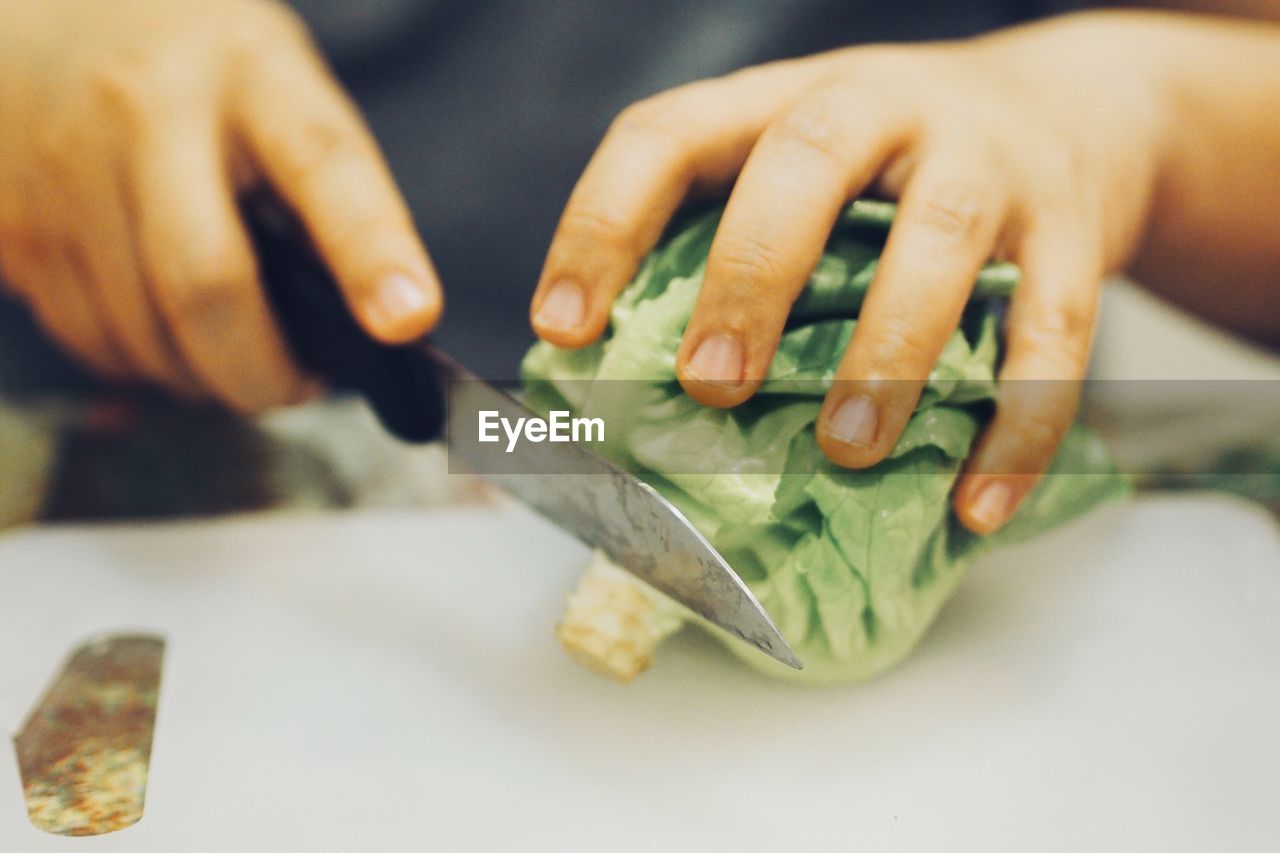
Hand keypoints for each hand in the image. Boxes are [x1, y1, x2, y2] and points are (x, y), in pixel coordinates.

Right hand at [0, 0, 440, 410]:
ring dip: (201, 376)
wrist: (47, 15)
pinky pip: (87, 338)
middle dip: (262, 371)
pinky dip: (139, 361)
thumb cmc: (202, 74)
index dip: (370, 253)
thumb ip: (326, 194)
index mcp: (252, 76)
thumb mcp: (281, 93)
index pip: (323, 168)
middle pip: (207, 284)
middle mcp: (149, 115)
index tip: (409, 319)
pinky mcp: (13, 224)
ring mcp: (67, 169)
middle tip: (296, 386)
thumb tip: (373, 320)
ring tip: (230, 351)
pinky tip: (160, 327)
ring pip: (141, 333)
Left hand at [531, 11, 1177, 533]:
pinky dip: (1020, 424)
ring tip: (845, 451)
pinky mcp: (1073, 229)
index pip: (670, 134)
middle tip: (710, 386)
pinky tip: (976, 507)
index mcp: (785, 100)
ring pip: (940, 239)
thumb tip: (621, 389)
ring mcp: (987, 160)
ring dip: (888, 352)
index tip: (561, 328)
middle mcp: (884, 107)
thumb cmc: (894, 172)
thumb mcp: (803, 169)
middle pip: (807, 161)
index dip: (603, 223)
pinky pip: (1057, 330)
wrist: (1076, 109)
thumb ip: (727, 244)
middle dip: (751, 275)